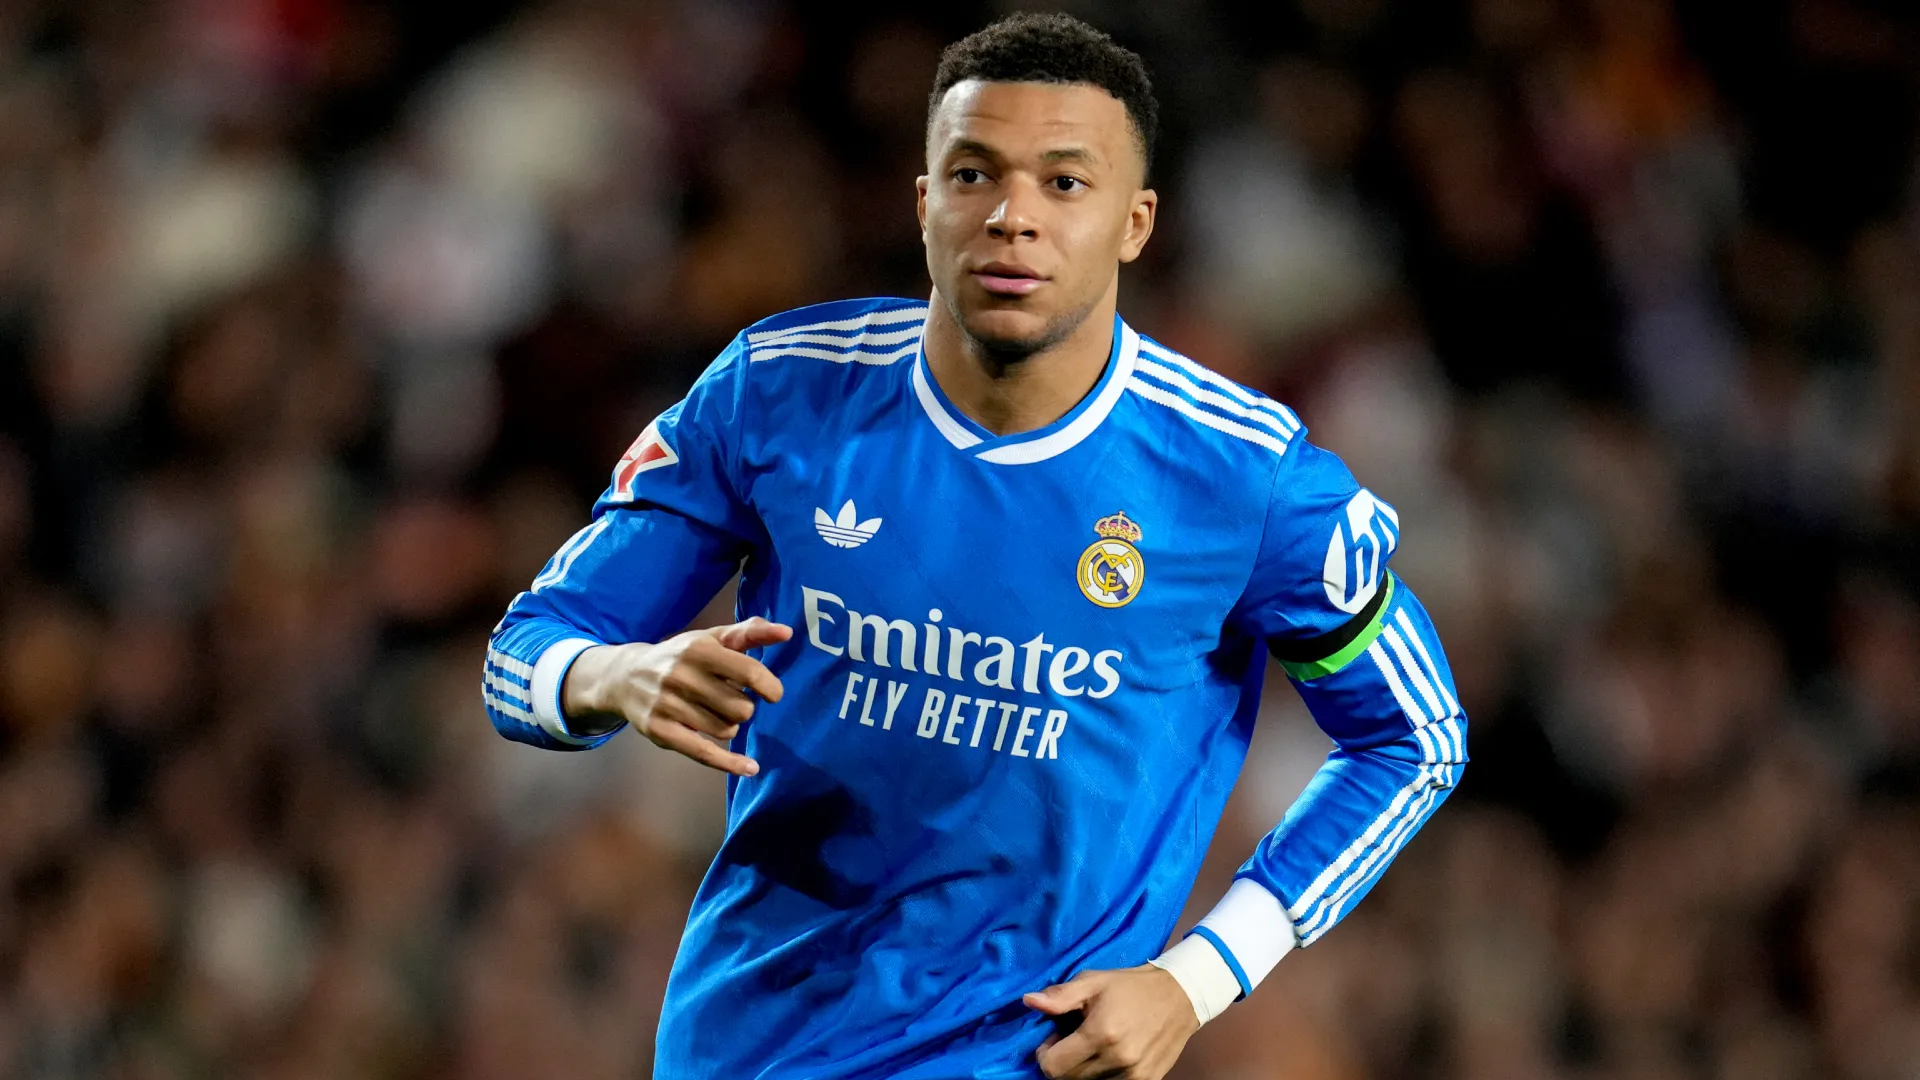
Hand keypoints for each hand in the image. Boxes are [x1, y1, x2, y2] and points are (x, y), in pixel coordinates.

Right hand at [561, 617, 790, 774]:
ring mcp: (668, 705)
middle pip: (741, 707)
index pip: (748, 672)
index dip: (769, 686)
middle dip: (744, 707)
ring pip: (726, 730)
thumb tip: (787, 633)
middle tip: (730, 700)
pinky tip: (751, 767)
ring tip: (714, 713)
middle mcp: (681, 676)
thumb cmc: (681, 657)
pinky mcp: (660, 731)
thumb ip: (750, 633)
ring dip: (730, 725)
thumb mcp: (711, 639)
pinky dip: (730, 763)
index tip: (773, 694)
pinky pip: (704, 753)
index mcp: (699, 649)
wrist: (626, 677)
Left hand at [1024, 965, 1200, 1078]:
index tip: (1056, 1038)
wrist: (1180, 996)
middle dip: (1064, 1061)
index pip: (1052, 1067)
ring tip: (1095, 1045)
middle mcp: (1117, 1060)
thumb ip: (1060, 996)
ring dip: (1084, 1069)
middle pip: (1068, 1079)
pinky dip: (1104, 1075)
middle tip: (1075, 1039)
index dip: (1046, 1053)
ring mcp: (1134, 1076)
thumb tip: (1028, 1001)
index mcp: (1100, 1034)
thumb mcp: (1093, 982)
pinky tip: (1111, 1054)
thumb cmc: (1131, 986)